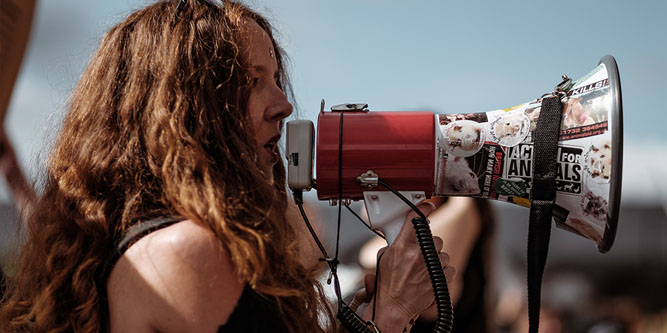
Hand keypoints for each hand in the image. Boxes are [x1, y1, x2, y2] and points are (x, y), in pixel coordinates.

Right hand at [359, 202, 455, 329]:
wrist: (394, 306)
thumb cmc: (387, 285)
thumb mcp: (384, 258)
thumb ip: (396, 242)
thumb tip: (405, 233)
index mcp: (401, 246)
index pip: (415, 219)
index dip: (424, 209)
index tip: (428, 205)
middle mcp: (417, 254)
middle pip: (433, 237)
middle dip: (428, 244)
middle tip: (419, 253)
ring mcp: (429, 267)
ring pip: (442, 253)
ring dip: (435, 259)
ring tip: (424, 268)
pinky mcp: (439, 279)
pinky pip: (449, 268)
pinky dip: (443, 272)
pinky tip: (431, 276)